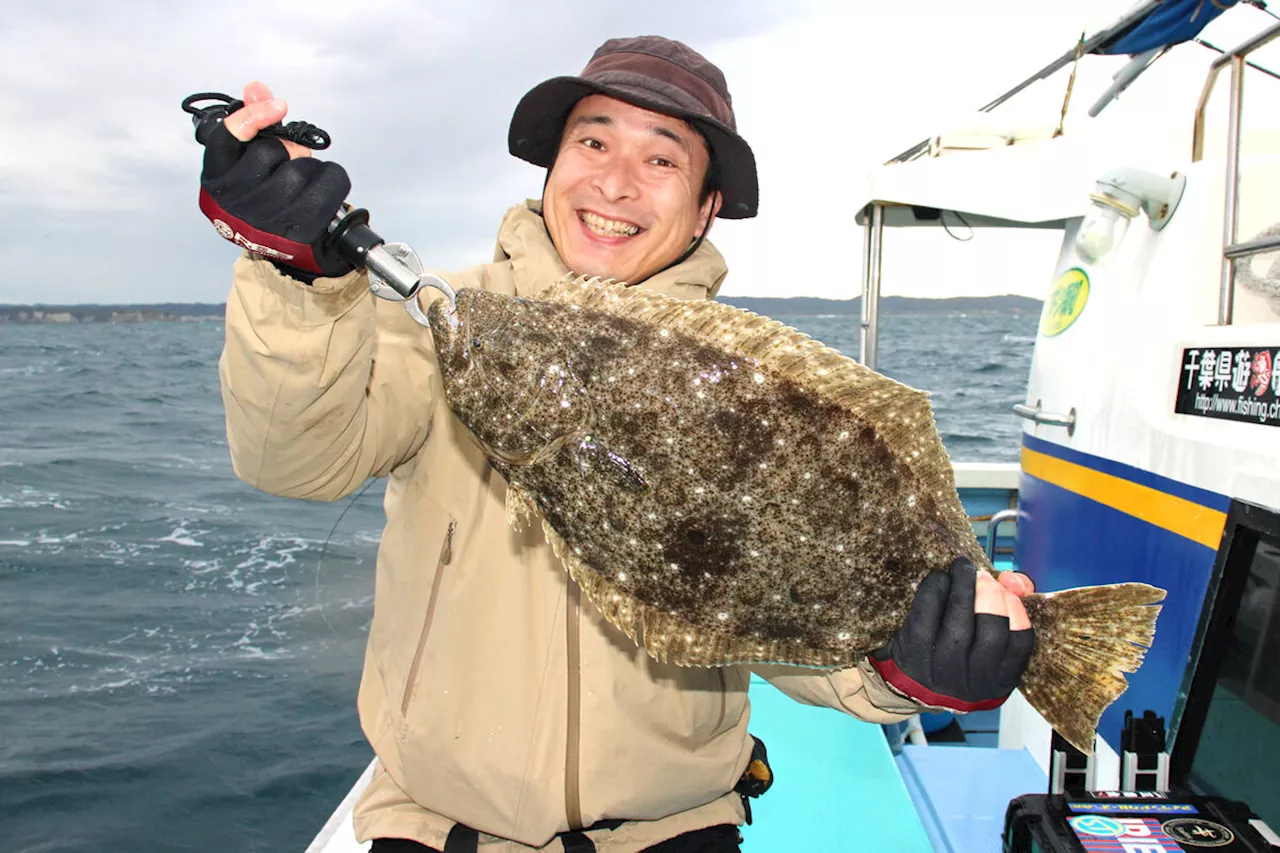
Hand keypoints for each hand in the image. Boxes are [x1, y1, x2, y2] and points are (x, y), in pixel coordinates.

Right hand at [198, 82, 352, 278]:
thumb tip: (257, 88)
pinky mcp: (298, 230)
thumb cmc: (264, 192)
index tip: (278, 106)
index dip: (254, 116)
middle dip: (287, 149)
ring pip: (299, 171)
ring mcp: (265, 219)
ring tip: (304, 179)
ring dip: (309, 167)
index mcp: (217, 177)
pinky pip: (328, 187)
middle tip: (292, 158)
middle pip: (269, 152)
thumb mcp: (251, 156)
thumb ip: (254, 119)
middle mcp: (234, 201)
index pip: (227, 136)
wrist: (284, 243)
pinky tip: (323, 187)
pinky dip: (333, 179)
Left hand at [869, 558, 1033, 711]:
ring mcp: (942, 672)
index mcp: (1000, 680)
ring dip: (963, 588)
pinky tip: (939, 579)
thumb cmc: (957, 658)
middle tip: (982, 576)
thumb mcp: (987, 650)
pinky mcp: (912, 657)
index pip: (1020, 643)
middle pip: (992, 634)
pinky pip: (926, 618)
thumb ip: (1007, 611)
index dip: (1017, 609)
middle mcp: (974, 682)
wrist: (909, 687)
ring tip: (962, 568)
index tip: (1007, 589)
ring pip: (959, 626)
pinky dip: (934, 590)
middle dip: (991, 596)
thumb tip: (1011, 580)